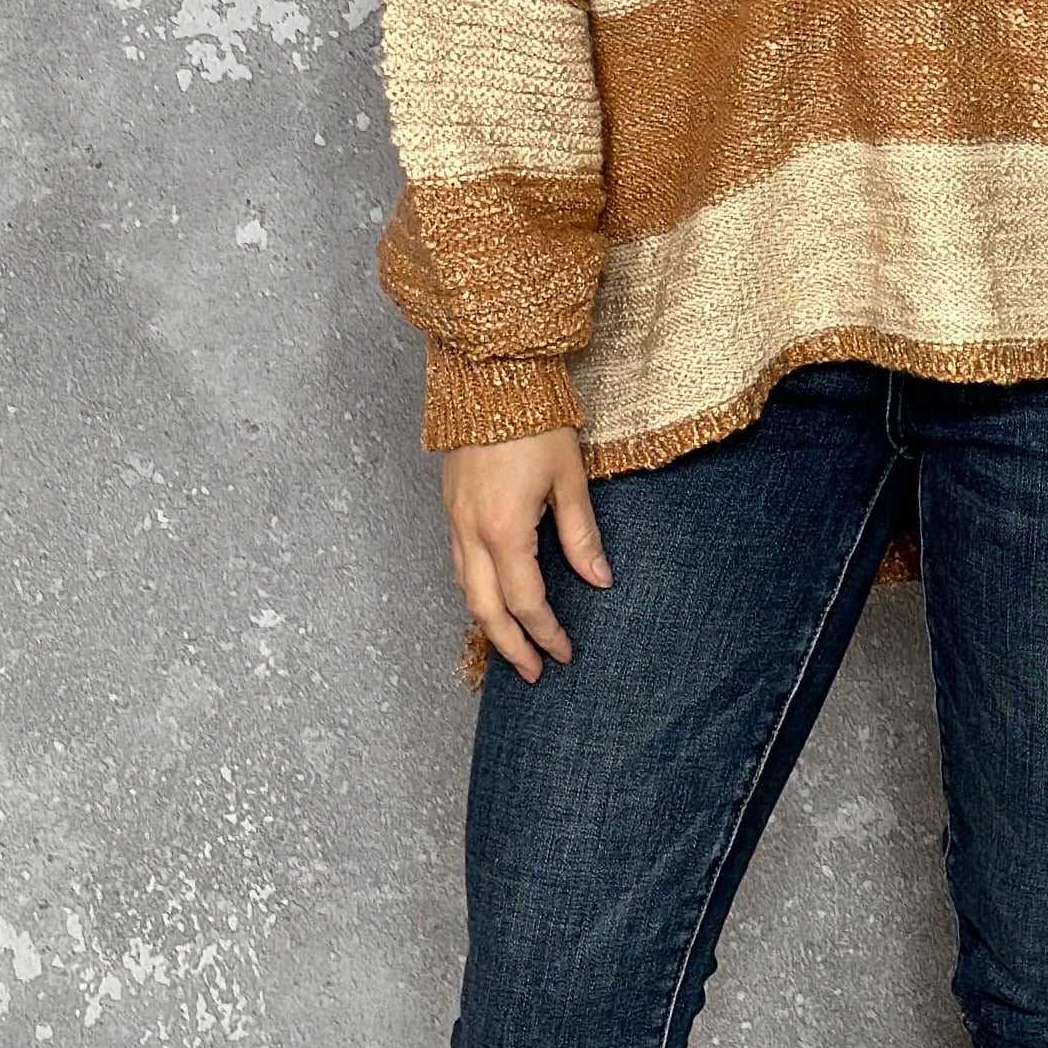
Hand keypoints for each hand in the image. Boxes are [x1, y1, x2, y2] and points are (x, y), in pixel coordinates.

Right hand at [440, 426, 610, 682]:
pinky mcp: (449, 506)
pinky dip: (475, 592)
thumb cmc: (534, 421)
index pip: (526, 601)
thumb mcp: (569, 479)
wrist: (490, 375)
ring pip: (466, 588)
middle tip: (534, 672)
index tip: (564, 653)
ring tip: (512, 644)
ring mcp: (454, 519)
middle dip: (509, 646)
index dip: (546, 632)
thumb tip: (598, 579)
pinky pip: (458, 564)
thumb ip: (581, 535)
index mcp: (504, 529)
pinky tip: (493, 597)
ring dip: (489, 623)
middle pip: (485, 609)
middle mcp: (471, 531)